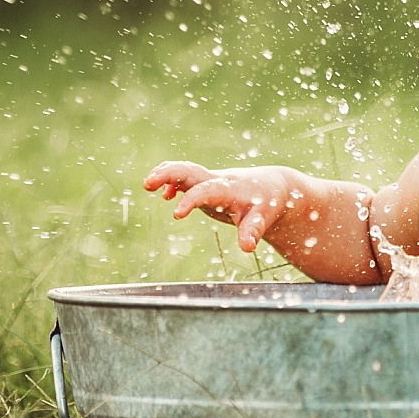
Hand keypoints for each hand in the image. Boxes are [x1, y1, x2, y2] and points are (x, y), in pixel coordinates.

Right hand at [144, 162, 301, 254]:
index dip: (191, 200)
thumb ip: (253, 231)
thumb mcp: (262, 219)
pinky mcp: (204, 184)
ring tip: (148, 185)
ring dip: (165, 174)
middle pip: (189, 170)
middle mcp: (216, 180)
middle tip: (148, 184)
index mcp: (228, 189)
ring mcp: (208, 180)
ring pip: (184, 170)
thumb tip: (247, 247)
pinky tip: (165, 194)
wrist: (271, 188)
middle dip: (168, 174)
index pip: (206, 190)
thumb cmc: (266, 204)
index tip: (176, 213)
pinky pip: (184, 176)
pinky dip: (171, 180)